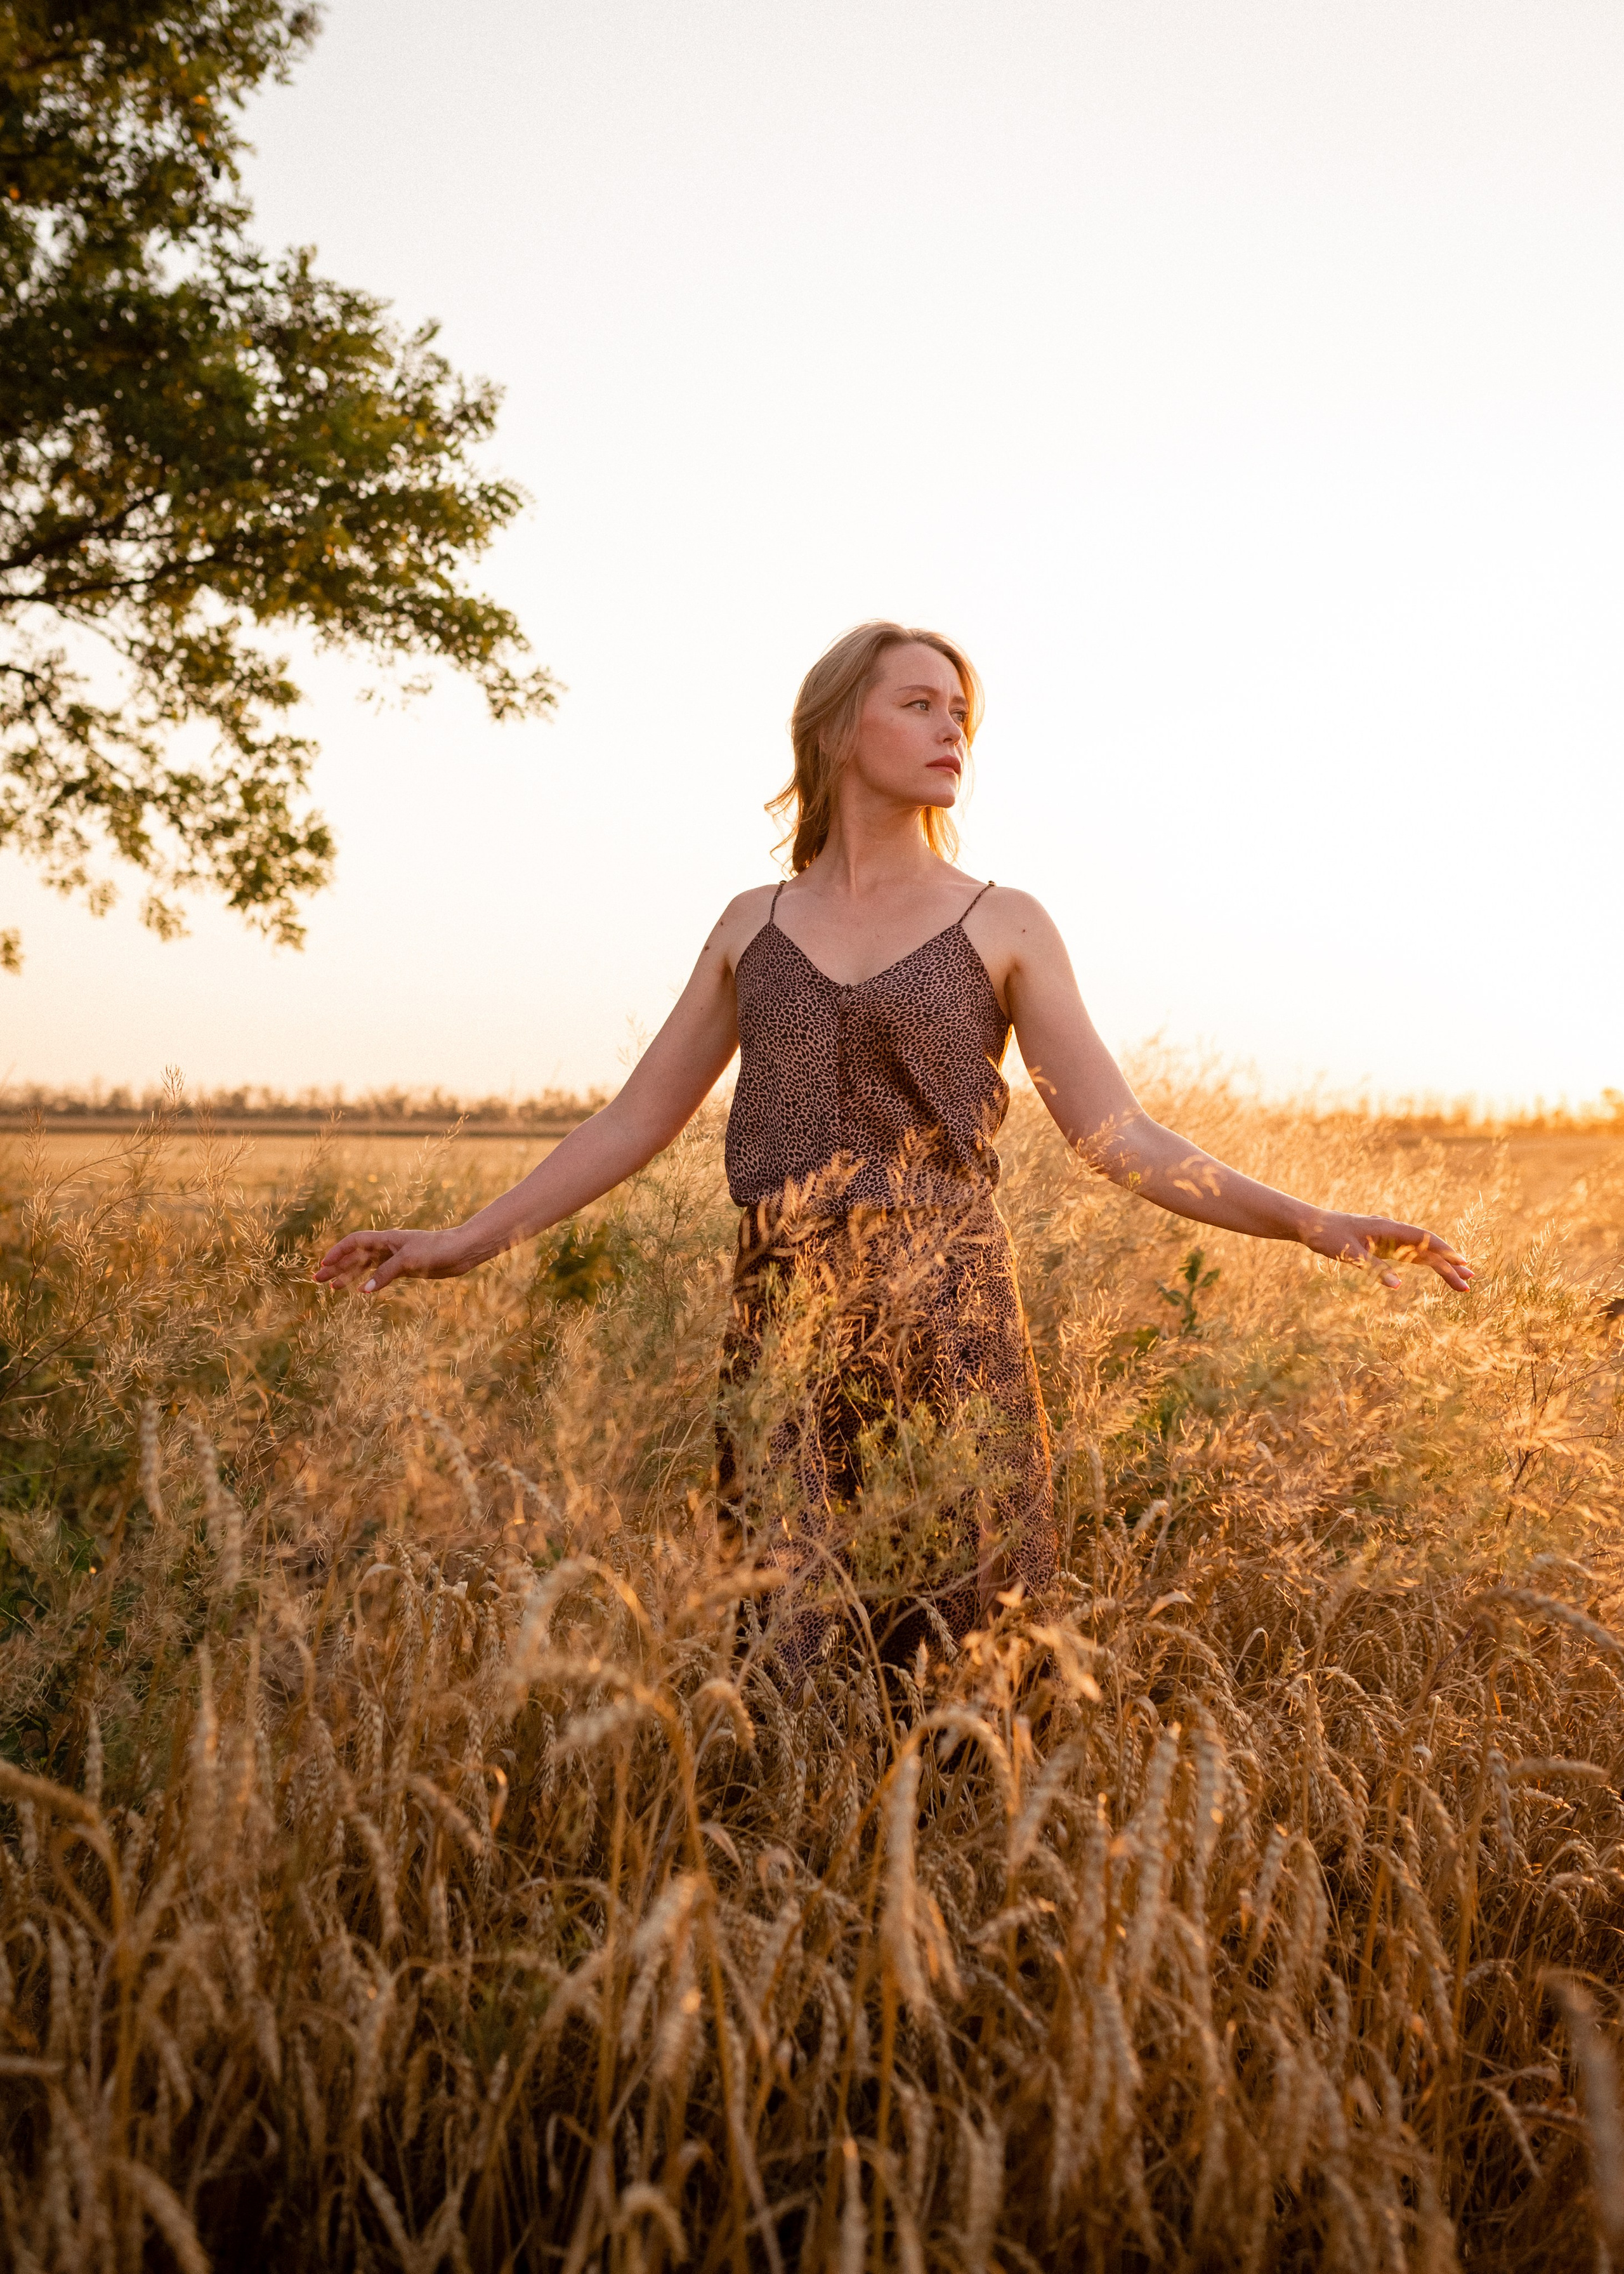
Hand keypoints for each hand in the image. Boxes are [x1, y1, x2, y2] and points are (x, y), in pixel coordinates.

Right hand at [313, 1224, 474, 1295]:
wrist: (461, 1251)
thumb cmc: (436, 1249)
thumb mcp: (408, 1261)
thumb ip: (385, 1274)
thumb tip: (363, 1290)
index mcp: (386, 1239)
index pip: (355, 1242)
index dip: (338, 1252)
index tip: (324, 1264)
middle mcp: (388, 1247)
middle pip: (356, 1255)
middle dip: (336, 1266)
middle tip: (317, 1279)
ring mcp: (396, 1258)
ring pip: (365, 1266)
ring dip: (349, 1275)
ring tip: (332, 1288)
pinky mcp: (405, 1269)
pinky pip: (379, 1275)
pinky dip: (368, 1281)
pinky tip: (359, 1290)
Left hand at [1300, 1211, 1473, 1292]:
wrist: (1311, 1225)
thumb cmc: (1328, 1236)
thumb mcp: (1349, 1254)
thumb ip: (1374, 1268)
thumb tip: (1397, 1285)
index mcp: (1388, 1228)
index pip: (1424, 1240)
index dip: (1445, 1251)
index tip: (1462, 1263)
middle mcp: (1393, 1231)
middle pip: (1428, 1248)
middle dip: (1449, 1265)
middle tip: (1469, 1282)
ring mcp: (1390, 1238)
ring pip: (1422, 1253)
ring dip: (1442, 1266)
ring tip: (1463, 1281)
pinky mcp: (1384, 1245)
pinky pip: (1410, 1255)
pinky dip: (1426, 1263)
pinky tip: (1440, 1271)